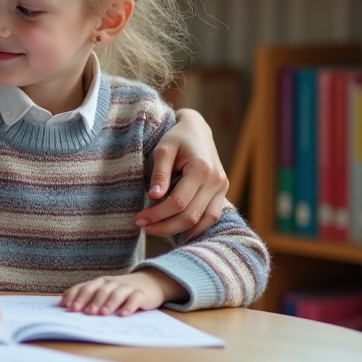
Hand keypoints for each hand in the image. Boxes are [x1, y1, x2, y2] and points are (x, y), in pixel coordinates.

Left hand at [60, 269, 185, 315]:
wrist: (150, 283)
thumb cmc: (121, 290)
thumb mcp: (103, 291)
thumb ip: (86, 295)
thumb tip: (63, 304)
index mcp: (100, 282)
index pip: (85, 287)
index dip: (76, 296)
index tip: (68, 307)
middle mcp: (112, 283)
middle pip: (100, 290)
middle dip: (91, 301)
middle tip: (85, 312)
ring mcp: (127, 287)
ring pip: (117, 293)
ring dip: (108, 303)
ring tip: (102, 314)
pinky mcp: (142, 294)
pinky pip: (135, 299)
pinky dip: (129, 306)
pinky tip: (123, 315)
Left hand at [136, 109, 227, 238]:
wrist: (197, 130)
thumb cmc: (177, 138)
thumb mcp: (163, 149)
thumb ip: (160, 173)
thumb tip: (154, 196)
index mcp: (201, 169)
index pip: (179, 202)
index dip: (157, 215)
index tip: (139, 219)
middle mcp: (216, 181)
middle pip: (191, 216)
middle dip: (165, 226)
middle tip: (143, 226)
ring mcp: (222, 187)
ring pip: (204, 221)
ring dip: (179, 231)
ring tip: (156, 230)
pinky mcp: (222, 192)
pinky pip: (211, 217)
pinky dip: (196, 228)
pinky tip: (177, 231)